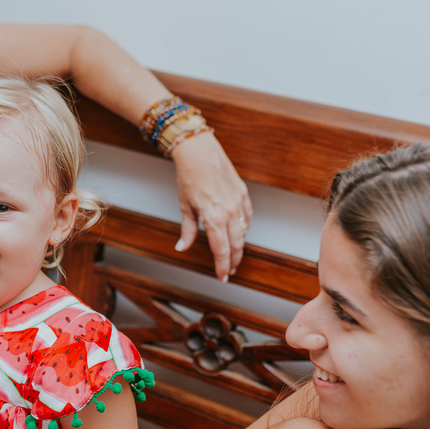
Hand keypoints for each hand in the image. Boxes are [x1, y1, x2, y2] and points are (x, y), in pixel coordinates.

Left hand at [169, 129, 252, 281]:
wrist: (199, 152)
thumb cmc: (189, 177)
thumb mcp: (184, 206)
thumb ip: (187, 230)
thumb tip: (182, 247)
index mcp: (213, 217)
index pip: (221, 250)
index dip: (222, 266)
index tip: (222, 276)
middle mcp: (229, 212)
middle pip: (236, 245)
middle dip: (233, 261)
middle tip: (229, 271)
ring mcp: (239, 202)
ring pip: (243, 232)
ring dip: (238, 246)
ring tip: (233, 255)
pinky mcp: (243, 193)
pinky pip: (247, 217)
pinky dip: (244, 227)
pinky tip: (238, 232)